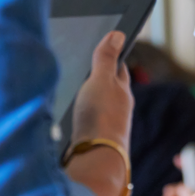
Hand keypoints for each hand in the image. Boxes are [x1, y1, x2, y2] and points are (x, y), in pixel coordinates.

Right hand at [70, 31, 132, 149]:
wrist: (94, 161)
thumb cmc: (100, 118)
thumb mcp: (101, 80)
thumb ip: (106, 58)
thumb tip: (118, 34)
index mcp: (122, 92)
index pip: (119, 68)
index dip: (112, 56)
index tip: (106, 47)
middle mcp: (118, 109)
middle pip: (110, 88)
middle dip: (100, 78)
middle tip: (87, 66)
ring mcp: (106, 126)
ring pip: (99, 105)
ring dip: (90, 98)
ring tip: (76, 90)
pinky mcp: (93, 140)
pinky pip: (89, 120)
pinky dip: (82, 114)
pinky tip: (72, 115)